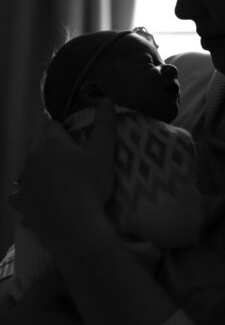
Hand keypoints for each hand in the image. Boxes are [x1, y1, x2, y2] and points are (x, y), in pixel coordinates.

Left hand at [10, 100, 115, 249]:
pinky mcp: (20, 202)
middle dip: (47, 148)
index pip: (53, 127)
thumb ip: (105, 125)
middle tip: (67, 162)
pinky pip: (18, 193)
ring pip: (27, 168)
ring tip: (55, 182)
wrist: (75, 225)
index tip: (74, 141)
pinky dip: (25, 194)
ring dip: (37, 170)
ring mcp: (24, 181)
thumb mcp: (104, 153)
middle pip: (37, 145)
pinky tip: (36, 199)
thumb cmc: (91, 186)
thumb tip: (106, 99)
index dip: (64, 131)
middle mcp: (33, 157)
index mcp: (53, 143)